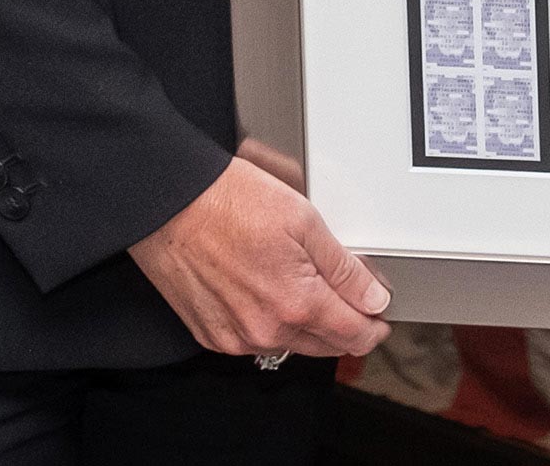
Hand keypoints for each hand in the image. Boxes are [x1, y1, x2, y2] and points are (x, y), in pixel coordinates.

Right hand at [129, 148, 391, 359]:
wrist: (170, 205)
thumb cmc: (229, 202)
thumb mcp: (304, 220)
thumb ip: (344, 268)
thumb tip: (373, 297)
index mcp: (297, 303)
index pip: (354, 335)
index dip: (374, 324)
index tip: (379, 313)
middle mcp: (267, 330)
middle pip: (325, 345)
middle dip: (344, 325)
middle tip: (349, 296)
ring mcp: (236, 337)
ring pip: (289, 343)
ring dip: (306, 324)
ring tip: (302, 282)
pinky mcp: (212, 336)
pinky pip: (254, 340)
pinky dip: (270, 323)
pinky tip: (267, 291)